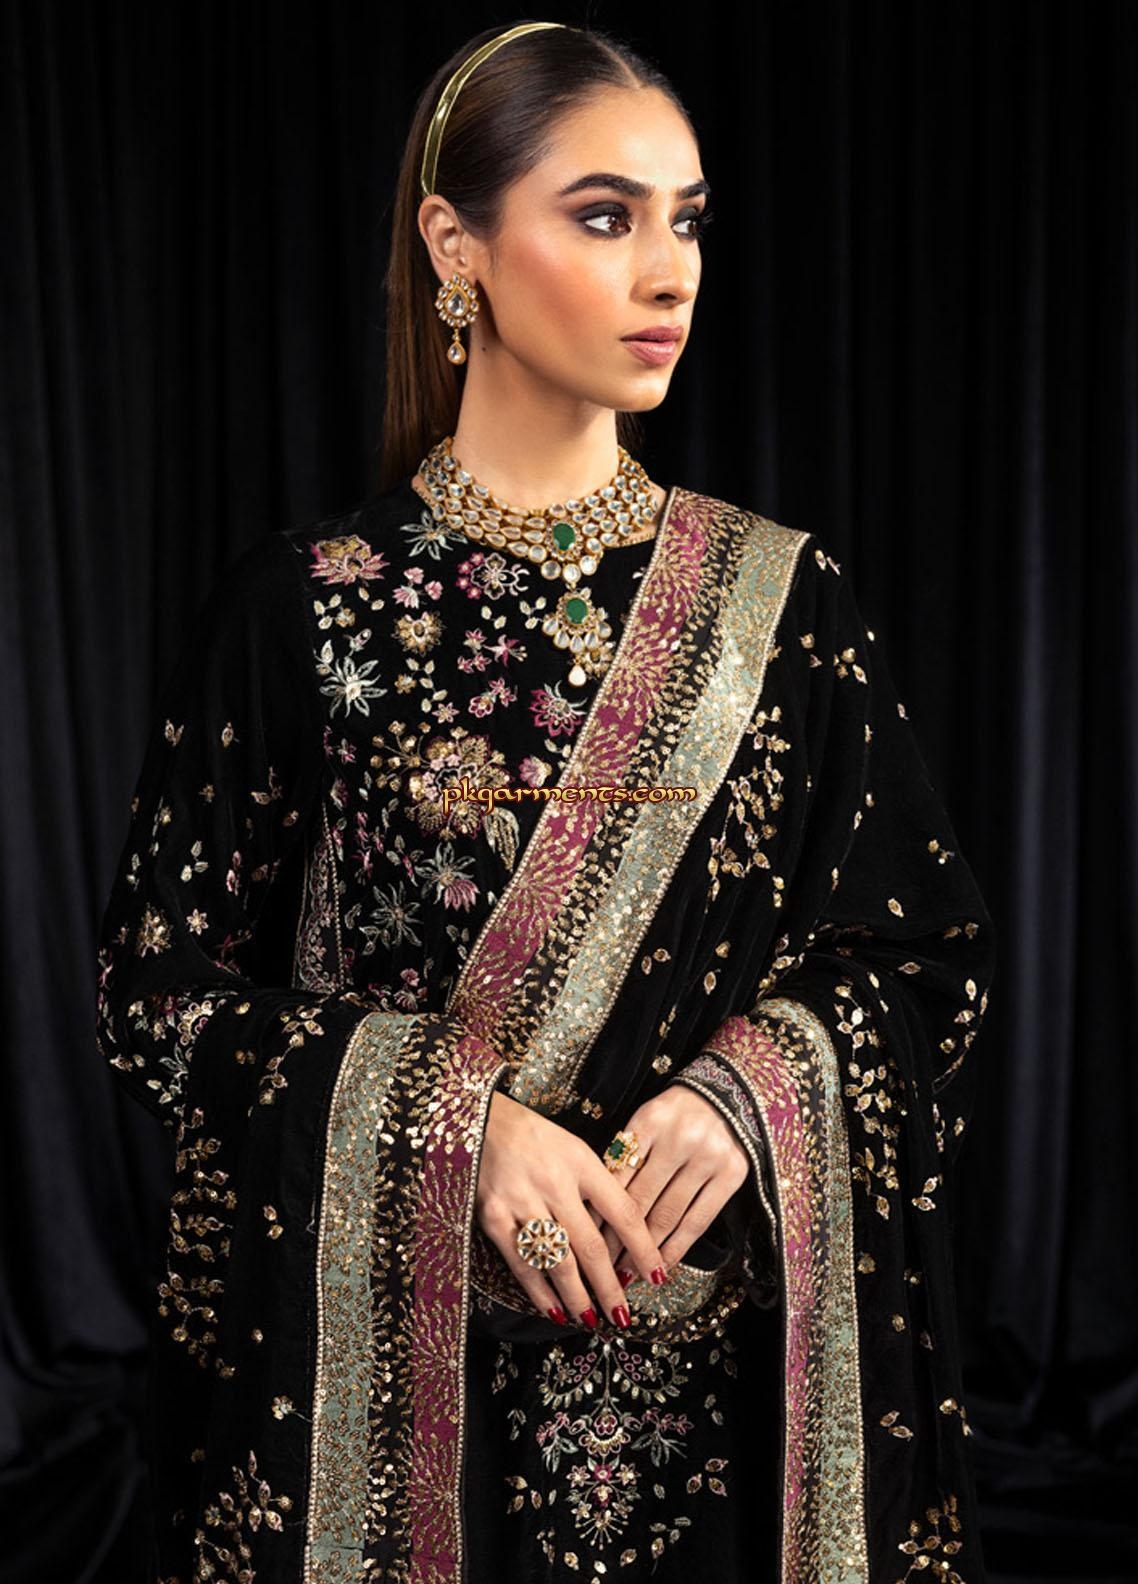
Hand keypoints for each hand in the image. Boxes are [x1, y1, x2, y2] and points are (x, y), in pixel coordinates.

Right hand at [476, 1089, 670, 1330]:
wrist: (480, 1119)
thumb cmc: (534, 1137)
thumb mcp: (574, 1149)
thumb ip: (597, 1187)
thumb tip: (623, 1236)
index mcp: (582, 1162)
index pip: (623, 1212)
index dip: (643, 1249)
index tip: (656, 1277)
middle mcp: (555, 1182)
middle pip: (591, 1245)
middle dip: (610, 1287)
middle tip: (623, 1317)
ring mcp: (522, 1201)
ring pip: (558, 1261)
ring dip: (578, 1297)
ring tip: (592, 1320)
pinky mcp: (493, 1216)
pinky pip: (521, 1264)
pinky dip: (540, 1292)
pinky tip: (554, 1310)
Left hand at [590, 1085, 750, 1274]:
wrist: (728, 1095)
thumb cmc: (676, 1114)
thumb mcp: (647, 1120)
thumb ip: (626, 1156)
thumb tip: (595, 1209)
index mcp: (650, 1120)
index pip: (617, 1177)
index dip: (599, 1213)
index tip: (585, 1241)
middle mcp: (680, 1138)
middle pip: (640, 1200)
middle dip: (617, 1239)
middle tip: (600, 1268)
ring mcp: (708, 1157)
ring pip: (668, 1215)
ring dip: (645, 1251)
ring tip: (627, 1273)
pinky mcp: (732, 1175)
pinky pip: (698, 1220)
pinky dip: (678, 1247)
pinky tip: (662, 1265)